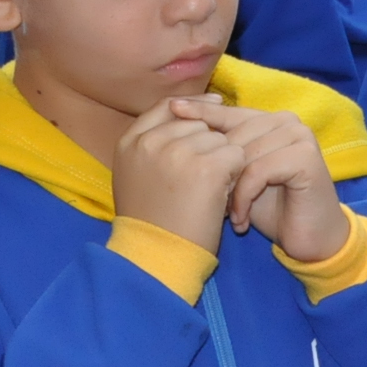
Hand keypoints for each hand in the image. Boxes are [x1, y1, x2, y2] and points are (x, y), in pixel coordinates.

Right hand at [111, 95, 244, 253]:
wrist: (156, 259)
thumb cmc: (152, 223)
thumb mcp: (138, 175)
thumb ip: (156, 143)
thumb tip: (196, 110)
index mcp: (130, 143)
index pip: (168, 106)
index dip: (195, 107)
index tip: (216, 108)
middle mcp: (151, 142)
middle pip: (199, 123)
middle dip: (209, 145)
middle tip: (202, 180)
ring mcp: (178, 152)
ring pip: (220, 138)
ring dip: (223, 161)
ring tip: (208, 191)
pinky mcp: (206, 167)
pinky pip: (236, 155)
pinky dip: (236, 174)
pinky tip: (222, 195)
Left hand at [172, 100, 349, 263]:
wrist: (308, 239)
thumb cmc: (269, 208)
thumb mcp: (237, 178)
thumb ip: (220, 153)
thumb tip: (179, 130)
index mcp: (269, 119)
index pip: (227, 112)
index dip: (199, 112)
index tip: (172, 109)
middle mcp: (286, 121)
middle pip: (234, 135)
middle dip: (215, 170)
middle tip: (207, 203)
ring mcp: (299, 136)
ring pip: (244, 154)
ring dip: (229, 190)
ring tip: (224, 215)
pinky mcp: (306, 156)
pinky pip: (258, 171)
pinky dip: (244, 198)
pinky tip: (239, 221)